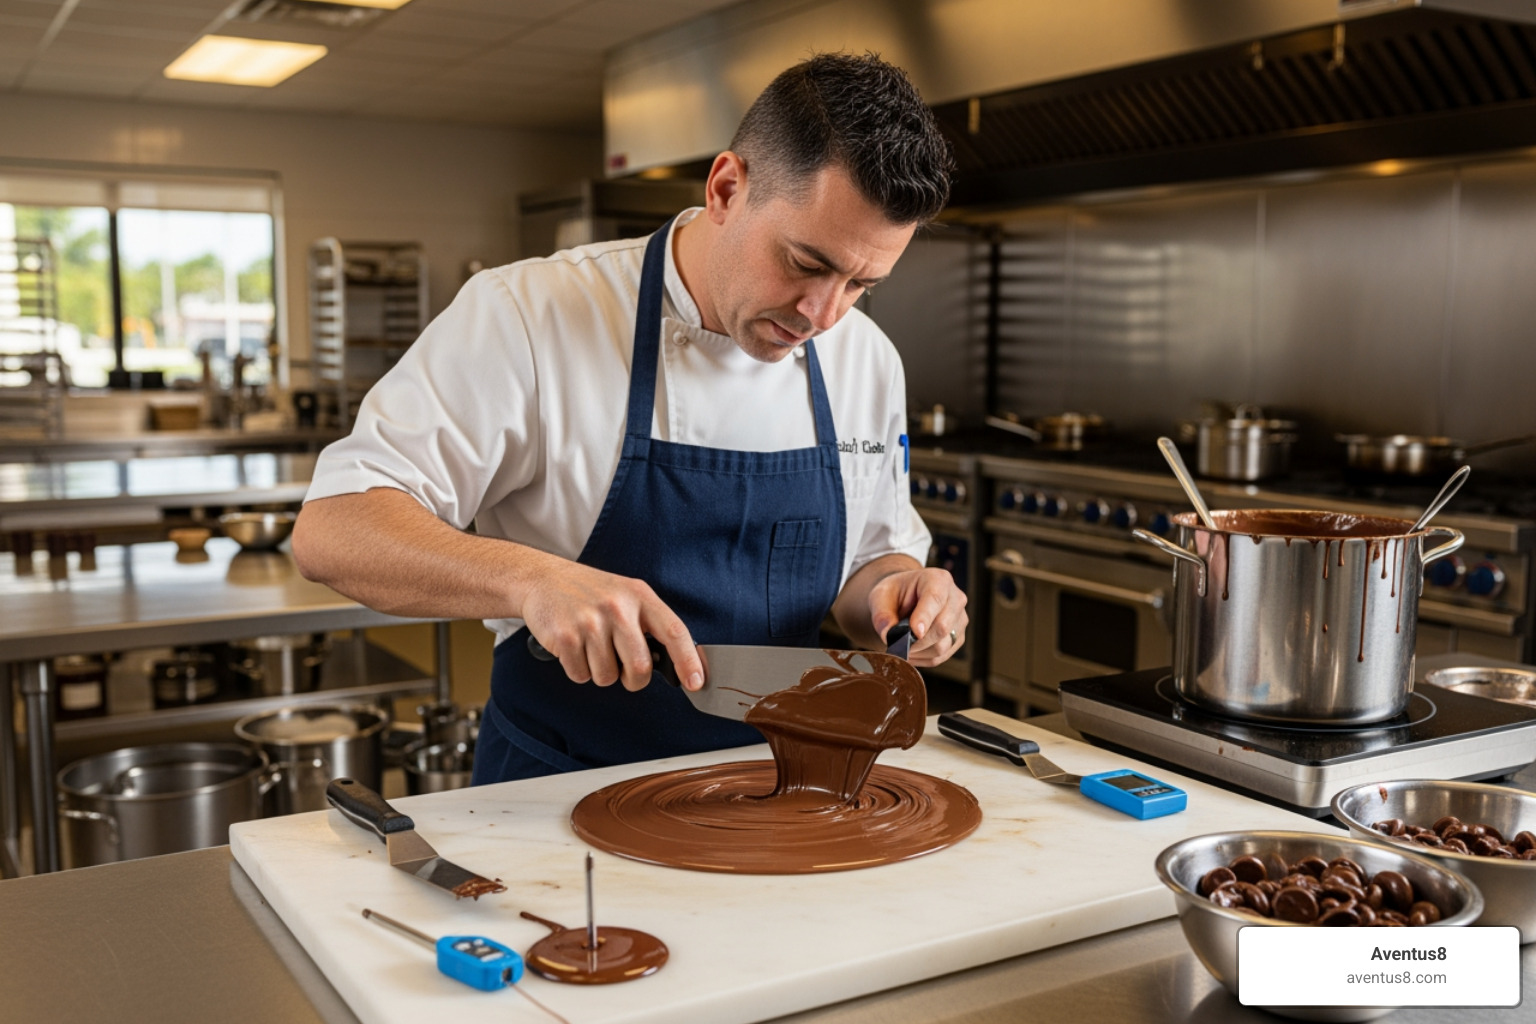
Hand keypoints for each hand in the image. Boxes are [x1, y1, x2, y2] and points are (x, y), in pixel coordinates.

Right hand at [520, 562, 703, 691]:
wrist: (543, 579)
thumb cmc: (590, 593)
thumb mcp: (626, 595)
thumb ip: (649, 623)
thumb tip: (675, 662)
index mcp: (640, 596)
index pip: (674, 632)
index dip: (688, 661)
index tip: (696, 683)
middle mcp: (617, 607)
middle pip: (640, 668)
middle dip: (633, 680)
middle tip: (623, 670)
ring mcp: (590, 622)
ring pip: (607, 677)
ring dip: (600, 672)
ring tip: (591, 647)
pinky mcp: (565, 636)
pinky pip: (581, 676)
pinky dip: (578, 670)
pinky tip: (574, 647)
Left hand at [868, 567, 967, 667]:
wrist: (905, 597)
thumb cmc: (895, 593)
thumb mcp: (880, 596)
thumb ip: (882, 615)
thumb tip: (888, 636)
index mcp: (938, 579)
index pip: (936, 599)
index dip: (924, 618)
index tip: (912, 632)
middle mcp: (955, 598)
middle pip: (942, 626)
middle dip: (917, 640)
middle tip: (897, 643)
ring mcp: (960, 619)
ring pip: (943, 646)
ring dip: (918, 651)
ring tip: (901, 646)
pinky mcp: (958, 637)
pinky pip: (942, 656)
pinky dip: (923, 658)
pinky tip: (911, 651)